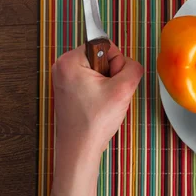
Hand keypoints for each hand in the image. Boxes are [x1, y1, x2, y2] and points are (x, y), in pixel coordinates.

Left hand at [51, 43, 142, 167]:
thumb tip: (131, 65)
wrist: (79, 149)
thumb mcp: (123, 90)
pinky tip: (98, 106)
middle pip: (103, 57)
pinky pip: (94, 81)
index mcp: (69, 61)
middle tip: (107, 95)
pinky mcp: (69, 90)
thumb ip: (133, 68)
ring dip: (108, 85)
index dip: (116, 64)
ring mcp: (65, 79)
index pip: (106, 45)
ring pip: (100, 70)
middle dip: (112, 76)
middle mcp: (63, 67)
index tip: (110, 83)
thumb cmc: (92, 124)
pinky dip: (101, 92)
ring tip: (102, 102)